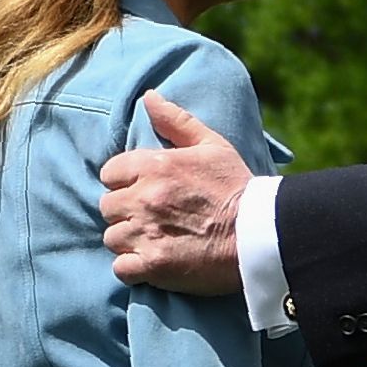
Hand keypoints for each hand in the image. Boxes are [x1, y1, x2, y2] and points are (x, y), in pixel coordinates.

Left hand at [99, 103, 255, 294]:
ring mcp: (146, 233)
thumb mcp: (212, 144)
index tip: (145, 190)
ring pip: (112, 237)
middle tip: (151, 217)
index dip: (125, 182)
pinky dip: (133, 268)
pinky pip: (121, 268)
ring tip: (154, 240)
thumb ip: (176, 120)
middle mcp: (144, 199)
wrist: (259, 235)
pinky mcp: (153, 266)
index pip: (110, 173)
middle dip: (125, 211)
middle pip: (107, 206)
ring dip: (129, 240)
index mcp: (154, 166)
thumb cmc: (237, 187)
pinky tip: (152, 262)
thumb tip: (148, 97)